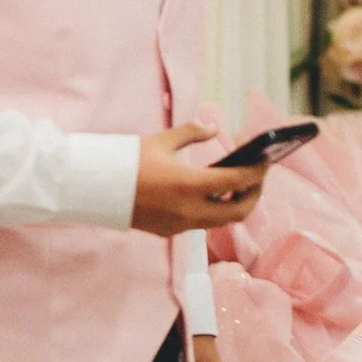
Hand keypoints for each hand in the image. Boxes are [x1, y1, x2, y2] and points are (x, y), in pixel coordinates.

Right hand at [132, 124, 265, 235]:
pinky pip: (201, 224)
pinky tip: (212, 196)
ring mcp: (179, 225)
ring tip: (238, 186)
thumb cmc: (128, 159)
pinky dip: (212, 211)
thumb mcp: (162, 140)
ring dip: (234, 205)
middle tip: (258, 178)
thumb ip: (193, 132)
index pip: (237, 182)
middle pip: (238, 211)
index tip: (267, 161)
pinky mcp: (169, 232)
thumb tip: (214, 129)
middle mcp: (188, 211)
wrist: (94, 188)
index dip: (257, 172)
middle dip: (254, 194)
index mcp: (189, 185)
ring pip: (221, 221)